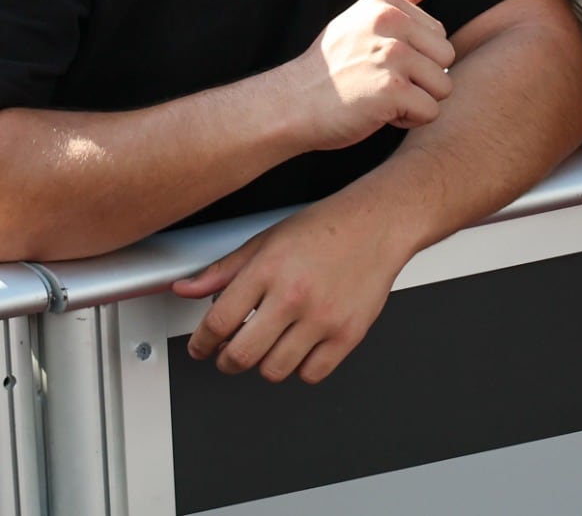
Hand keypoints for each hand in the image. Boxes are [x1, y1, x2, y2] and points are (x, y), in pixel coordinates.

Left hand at [173, 196, 412, 382]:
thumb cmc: (326, 228)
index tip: (201, 347)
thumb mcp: (266, 240)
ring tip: (271, 344)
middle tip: (231, 352)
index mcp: (268, 270)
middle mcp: (295, 295)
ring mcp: (324, 317)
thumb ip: (222, 270)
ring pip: (274, 371)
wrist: (380, 223)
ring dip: (265, 363)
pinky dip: (301, 368)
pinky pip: (312, 374)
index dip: (200, 343)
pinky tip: (301, 346)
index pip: (217, 324)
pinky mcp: (349, 333)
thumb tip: (185, 289)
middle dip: (226, 361)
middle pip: (240, 357)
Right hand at [292, 0, 453, 150]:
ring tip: (380, 97)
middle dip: (422, 78)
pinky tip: (378, 113)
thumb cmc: (332, 66)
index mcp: (385, 3)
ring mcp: (391, 55)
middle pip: (447, 58)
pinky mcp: (392, 89)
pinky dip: (409, 119)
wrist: (289, 105)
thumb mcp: (363, 18)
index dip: (415, 56)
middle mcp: (390, 23)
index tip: (379, 61)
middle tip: (381, 82)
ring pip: (443, 86)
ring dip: (417, 100)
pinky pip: (431, 110)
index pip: (439, 34)